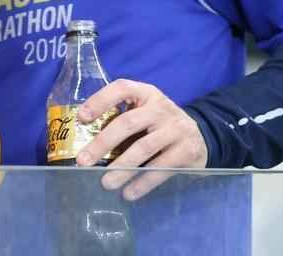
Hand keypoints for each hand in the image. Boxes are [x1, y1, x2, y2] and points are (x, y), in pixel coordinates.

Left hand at [76, 79, 207, 199]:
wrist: (201, 136)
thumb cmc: (159, 124)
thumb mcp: (144, 112)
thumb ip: (121, 118)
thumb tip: (85, 143)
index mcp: (146, 93)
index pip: (121, 88)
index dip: (99, 101)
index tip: (81, 118)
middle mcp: (161, 108)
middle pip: (128, 123)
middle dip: (103, 143)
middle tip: (84, 161)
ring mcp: (176, 129)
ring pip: (144, 148)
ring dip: (122, 167)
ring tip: (105, 182)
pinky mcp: (188, 151)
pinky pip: (162, 168)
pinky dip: (143, 182)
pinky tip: (129, 193)